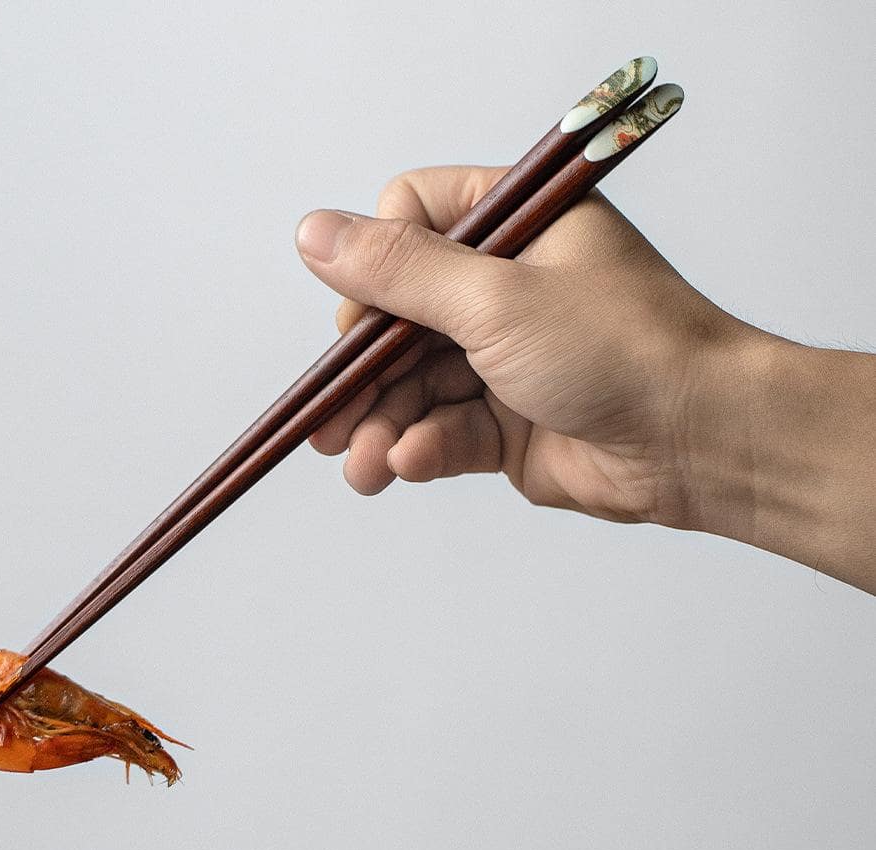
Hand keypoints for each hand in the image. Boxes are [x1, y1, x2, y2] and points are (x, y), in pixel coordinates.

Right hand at [295, 166, 875, 594]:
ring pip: (414, 386)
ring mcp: (505, 359)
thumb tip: (313, 233)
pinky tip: (405, 466)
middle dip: (362, 374)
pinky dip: (419, 449)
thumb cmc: (619, 349)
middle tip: (327, 419)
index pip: (412, 222)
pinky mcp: (508, 424)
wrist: (698, 444)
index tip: (359, 320)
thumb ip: (400, 271)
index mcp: (515, 228)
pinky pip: (443, 431)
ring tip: (361, 466)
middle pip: (400, 319)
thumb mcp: (496, 298)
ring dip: (381, 425)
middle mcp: (506, 288)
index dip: (374, 270)